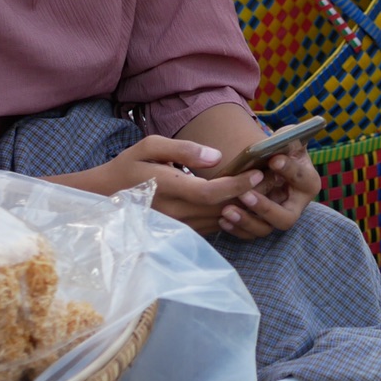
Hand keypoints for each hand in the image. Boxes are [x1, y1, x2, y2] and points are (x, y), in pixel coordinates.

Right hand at [71, 134, 271, 234]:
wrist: (103, 198)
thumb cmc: (127, 167)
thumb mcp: (149, 147)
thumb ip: (183, 149)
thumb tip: (216, 156)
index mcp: (169, 189)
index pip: (212, 193)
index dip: (238, 185)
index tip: (258, 173)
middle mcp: (176, 213)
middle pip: (223, 208)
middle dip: (251, 195)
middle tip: (276, 180)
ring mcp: (179, 227)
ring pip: (221, 220)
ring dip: (245, 207)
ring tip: (269, 190)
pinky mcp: (182, 233)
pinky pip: (213, 227)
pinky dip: (232, 215)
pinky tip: (247, 201)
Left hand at [217, 146, 320, 239]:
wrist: (269, 163)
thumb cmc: (281, 149)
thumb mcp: (288, 140)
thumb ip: (288, 138)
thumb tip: (281, 142)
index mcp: (307, 183)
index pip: (302, 179)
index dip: (289, 170)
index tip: (273, 160)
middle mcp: (296, 206)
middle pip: (287, 218)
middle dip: (265, 208)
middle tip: (244, 194)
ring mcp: (277, 218)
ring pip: (265, 229)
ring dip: (246, 221)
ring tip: (227, 210)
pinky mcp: (260, 225)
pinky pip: (249, 234)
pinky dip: (236, 228)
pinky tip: (222, 219)